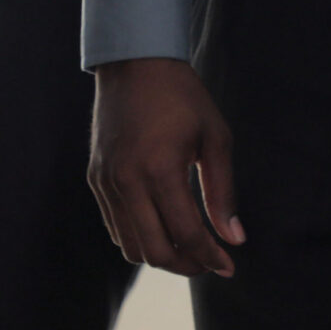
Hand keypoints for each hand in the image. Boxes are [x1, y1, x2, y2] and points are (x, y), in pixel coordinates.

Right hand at [89, 57, 241, 277]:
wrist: (135, 63)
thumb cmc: (183, 96)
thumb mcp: (214, 137)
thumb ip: (223, 192)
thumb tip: (234, 238)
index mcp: (159, 168)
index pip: (186, 233)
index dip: (211, 257)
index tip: (229, 266)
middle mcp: (126, 181)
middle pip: (154, 252)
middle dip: (186, 265)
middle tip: (209, 262)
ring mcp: (105, 182)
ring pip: (130, 246)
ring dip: (161, 256)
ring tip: (188, 247)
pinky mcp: (95, 179)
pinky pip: (115, 227)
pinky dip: (139, 238)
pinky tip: (162, 228)